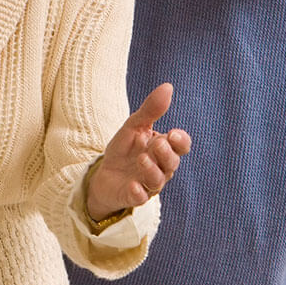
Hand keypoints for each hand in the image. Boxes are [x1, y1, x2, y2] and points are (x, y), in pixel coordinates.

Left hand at [85, 83, 191, 219]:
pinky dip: (138, 192)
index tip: (172, 134)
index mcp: (164, 148)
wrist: (104, 173)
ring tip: (142, 159)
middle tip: (156, 144)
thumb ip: (151, 110)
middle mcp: (161, 167)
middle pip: (172, 163)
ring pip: (158, 181)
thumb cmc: (125, 148)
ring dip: (152, 170)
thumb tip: (168, 86)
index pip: (181, 146)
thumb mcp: (134, 126)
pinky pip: (141, 198)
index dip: (181, 141)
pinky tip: (133, 185)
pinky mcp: (134, 196)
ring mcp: (148, 183)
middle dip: (166, 154)